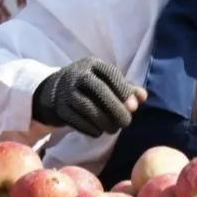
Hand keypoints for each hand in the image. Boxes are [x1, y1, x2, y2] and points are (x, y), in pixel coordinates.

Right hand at [31, 57, 147, 136]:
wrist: (53, 92)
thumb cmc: (89, 88)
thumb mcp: (106, 82)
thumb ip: (125, 88)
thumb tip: (142, 97)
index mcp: (93, 65)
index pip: (111, 74)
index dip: (124, 90)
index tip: (134, 107)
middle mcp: (78, 74)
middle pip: (99, 90)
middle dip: (116, 109)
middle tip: (126, 122)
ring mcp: (66, 91)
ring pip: (87, 107)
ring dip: (104, 121)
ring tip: (113, 129)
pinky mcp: (59, 108)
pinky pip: (76, 120)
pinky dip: (90, 129)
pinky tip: (98, 132)